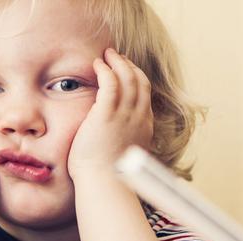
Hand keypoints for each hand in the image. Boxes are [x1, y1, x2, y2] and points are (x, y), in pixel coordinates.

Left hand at [68, 48, 153, 178]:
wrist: (103, 183)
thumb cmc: (108, 176)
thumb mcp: (124, 155)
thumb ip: (125, 142)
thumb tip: (118, 142)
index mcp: (144, 127)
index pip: (145, 95)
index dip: (136, 78)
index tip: (125, 71)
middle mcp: (139, 118)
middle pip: (140, 82)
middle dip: (129, 65)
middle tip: (116, 56)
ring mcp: (124, 115)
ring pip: (127, 78)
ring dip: (118, 62)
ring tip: (106, 55)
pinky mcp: (107, 114)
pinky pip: (110, 83)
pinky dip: (105, 70)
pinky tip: (97, 64)